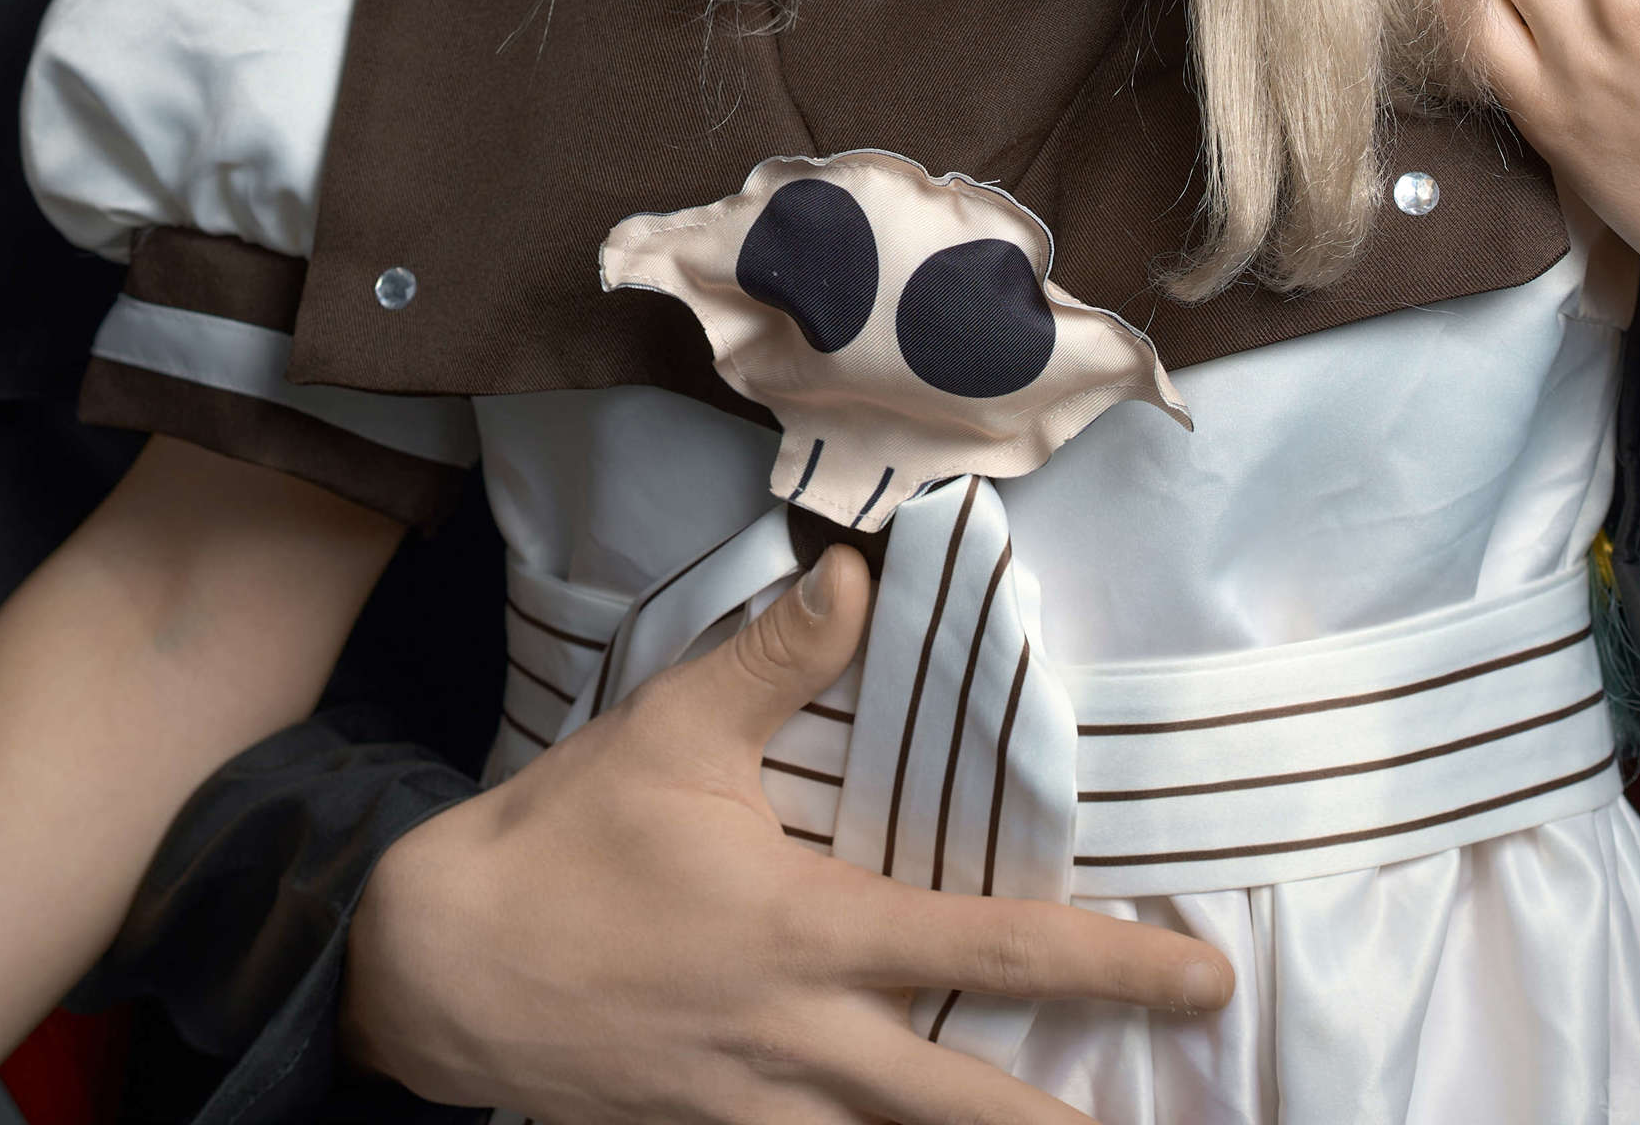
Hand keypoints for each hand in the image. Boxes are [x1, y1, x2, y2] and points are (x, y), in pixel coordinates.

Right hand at [342, 542, 1231, 1124]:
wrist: (436, 972)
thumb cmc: (563, 842)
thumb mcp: (672, 729)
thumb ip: (778, 655)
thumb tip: (861, 570)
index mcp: (812, 935)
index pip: (993, 947)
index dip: (1111, 964)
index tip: (1203, 975)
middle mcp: (808, 1046)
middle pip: (975, 1112)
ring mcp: (762, 1117)